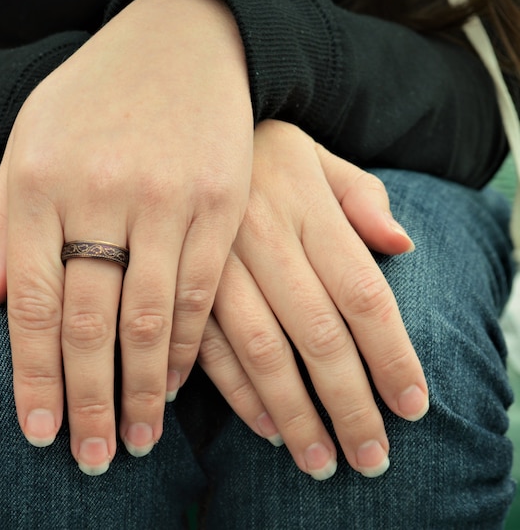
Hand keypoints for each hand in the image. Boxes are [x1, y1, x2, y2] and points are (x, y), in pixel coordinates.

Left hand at [0, 0, 252, 473]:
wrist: (178, 41)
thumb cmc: (93, 99)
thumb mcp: (29, 146)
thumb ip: (6, 224)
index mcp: (40, 183)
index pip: (36, 304)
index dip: (35, 377)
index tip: (40, 433)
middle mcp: (101, 192)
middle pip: (92, 322)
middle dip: (89, 400)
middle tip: (92, 456)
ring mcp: (166, 197)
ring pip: (150, 317)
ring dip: (141, 388)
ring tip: (137, 438)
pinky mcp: (220, 200)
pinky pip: (201, 290)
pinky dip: (186, 345)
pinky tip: (172, 381)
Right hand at [198, 120, 427, 479]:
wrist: (170, 122)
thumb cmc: (257, 149)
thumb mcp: (315, 154)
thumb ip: (361, 197)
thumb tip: (402, 248)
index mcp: (305, 207)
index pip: (363, 294)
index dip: (391, 356)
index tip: (411, 407)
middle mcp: (262, 239)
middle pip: (318, 334)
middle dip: (347, 403)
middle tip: (370, 457)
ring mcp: (215, 265)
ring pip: (261, 351)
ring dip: (292, 411)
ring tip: (318, 459)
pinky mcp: (178, 283)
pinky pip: (207, 346)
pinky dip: (234, 390)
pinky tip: (264, 425)